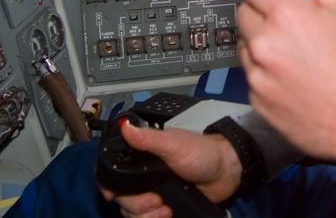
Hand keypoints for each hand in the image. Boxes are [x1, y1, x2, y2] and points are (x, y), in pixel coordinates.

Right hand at [100, 121, 240, 217]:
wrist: (226, 172)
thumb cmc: (201, 152)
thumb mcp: (173, 144)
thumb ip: (148, 139)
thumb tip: (124, 126)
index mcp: (143, 158)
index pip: (115, 174)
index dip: (110, 186)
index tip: (112, 195)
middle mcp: (145, 177)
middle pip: (123, 198)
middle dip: (134, 204)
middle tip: (155, 200)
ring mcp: (154, 193)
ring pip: (133, 212)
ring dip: (144, 215)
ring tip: (164, 210)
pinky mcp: (164, 207)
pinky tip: (168, 214)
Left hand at [237, 0, 335, 162]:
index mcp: (288, 17)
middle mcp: (266, 44)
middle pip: (243, 12)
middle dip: (262, 12)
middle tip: (289, 24)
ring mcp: (259, 75)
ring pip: (245, 45)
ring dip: (261, 44)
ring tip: (294, 55)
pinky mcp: (257, 100)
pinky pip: (251, 75)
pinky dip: (265, 73)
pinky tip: (292, 77)